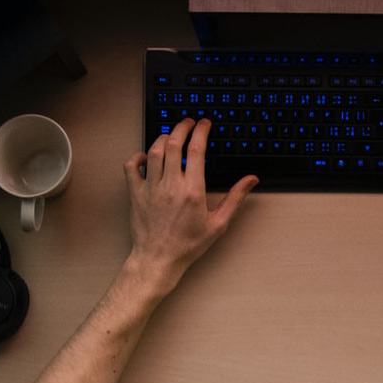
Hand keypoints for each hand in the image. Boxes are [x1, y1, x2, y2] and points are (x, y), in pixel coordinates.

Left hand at [122, 118, 257, 295]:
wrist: (158, 260)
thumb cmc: (188, 245)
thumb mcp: (218, 224)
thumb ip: (235, 198)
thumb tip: (251, 180)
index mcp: (192, 190)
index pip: (196, 150)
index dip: (201, 131)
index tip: (204, 123)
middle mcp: (170, 185)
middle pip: (173, 143)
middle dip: (182, 127)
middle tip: (189, 122)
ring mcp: (150, 188)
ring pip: (154, 151)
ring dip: (163, 137)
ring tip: (171, 135)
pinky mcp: (136, 194)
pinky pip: (131, 166)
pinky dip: (138, 156)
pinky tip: (147, 156)